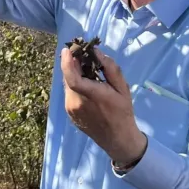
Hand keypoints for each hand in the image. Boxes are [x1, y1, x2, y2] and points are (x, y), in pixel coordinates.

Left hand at [61, 47, 146, 165]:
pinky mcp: (69, 114)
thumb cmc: (122, 112)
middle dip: (72, 64)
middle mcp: (76, 103)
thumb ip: (110, 68)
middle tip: (81, 55)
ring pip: (68, 85)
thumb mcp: (122, 88)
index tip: (67, 49)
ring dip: (74, 75)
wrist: (117, 139)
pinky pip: (69, 94)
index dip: (66, 62)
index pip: (72, 77)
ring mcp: (71, 110)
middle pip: (68, 78)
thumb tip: (96, 52)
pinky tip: (86, 86)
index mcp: (91, 95)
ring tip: (87, 70)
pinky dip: (74, 85)